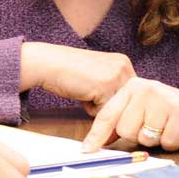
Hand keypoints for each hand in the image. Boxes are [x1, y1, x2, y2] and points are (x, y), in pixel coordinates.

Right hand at [19, 42, 134, 108]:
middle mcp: (124, 67)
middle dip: (108, 105)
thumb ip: (113, 88)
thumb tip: (126, 115)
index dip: (115, 101)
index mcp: (124, 62)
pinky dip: (90, 109)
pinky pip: (104, 113)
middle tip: (89, 92)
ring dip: (100, 108)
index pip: (132, 95)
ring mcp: (116, 76)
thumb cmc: (68, 72)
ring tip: (85, 92)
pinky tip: (81, 93)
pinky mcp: (106, 87)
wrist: (47, 63)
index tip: (97, 94)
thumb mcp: (98, 75)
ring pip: (117, 110)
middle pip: (127, 104)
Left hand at [81, 80, 178, 151]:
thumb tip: (95, 144)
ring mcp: (163, 99)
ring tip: (168, 127)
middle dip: (138, 137)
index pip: (108, 115)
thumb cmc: (172, 115)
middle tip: (155, 127)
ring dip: (157, 140)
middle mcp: (145, 89)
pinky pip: (165, 142)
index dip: (96, 136)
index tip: (86, 151)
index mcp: (132, 87)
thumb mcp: (143, 114)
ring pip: (144, 138)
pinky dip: (172, 143)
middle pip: (125, 130)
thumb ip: (120, 124)